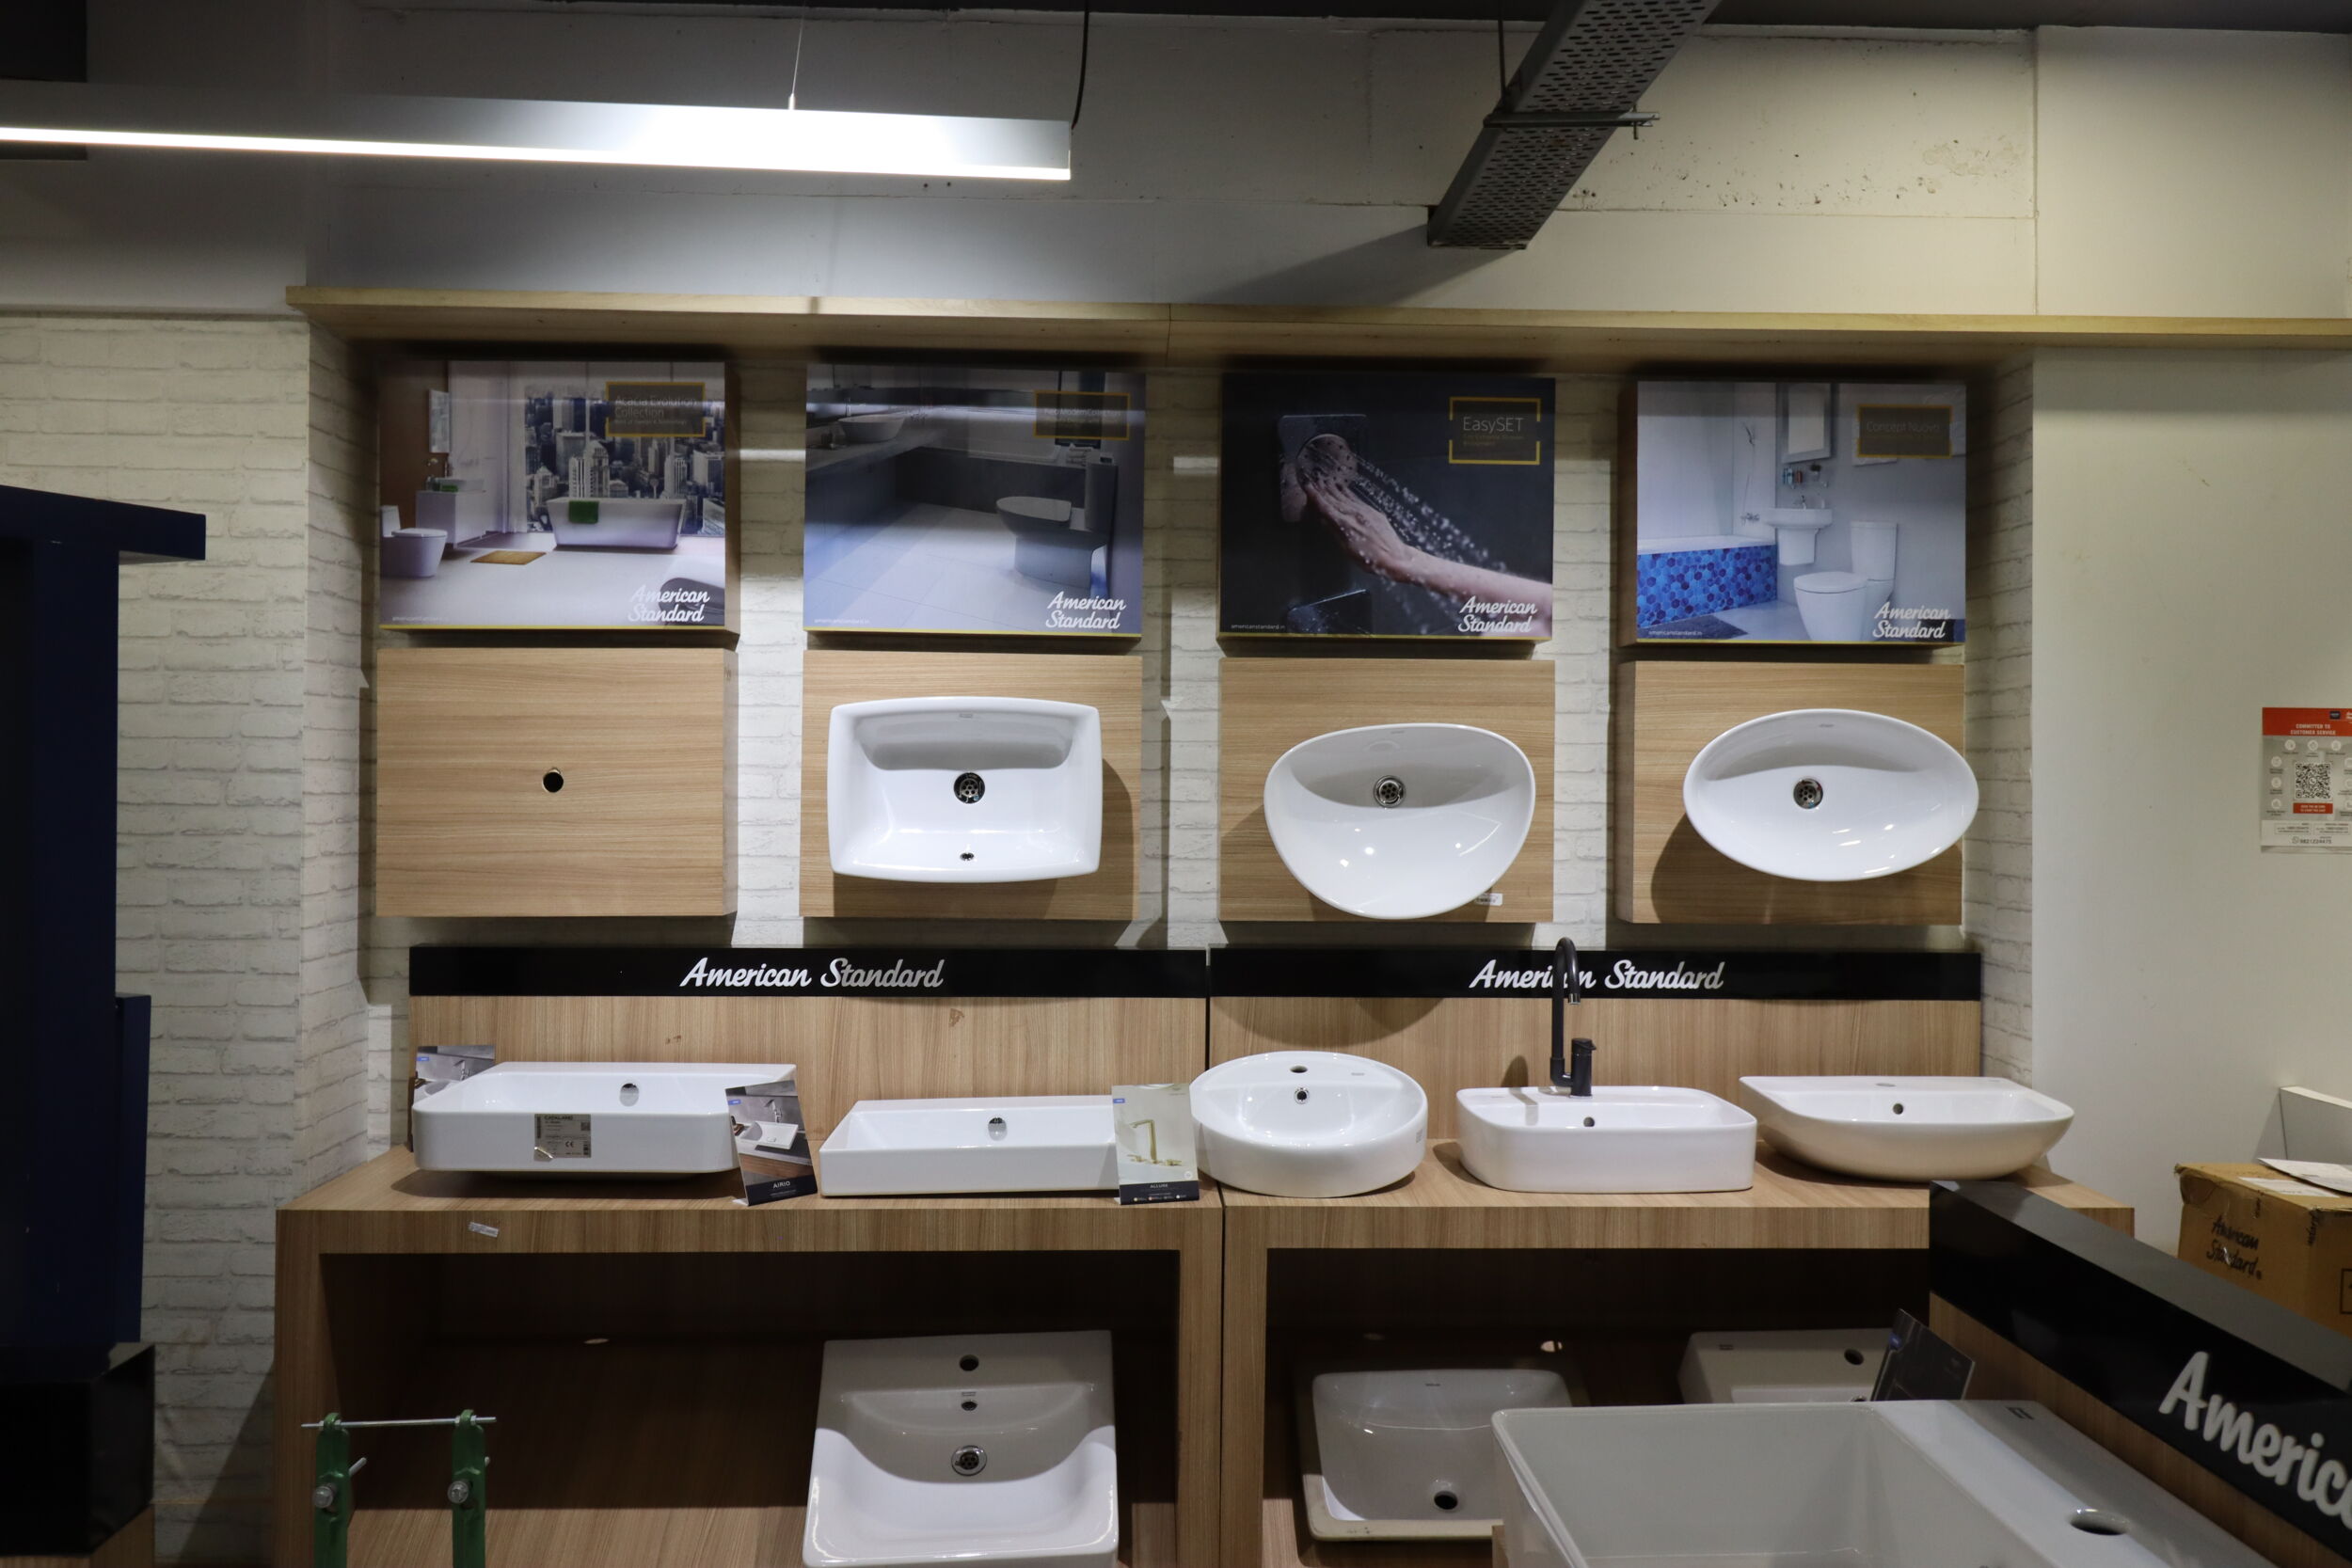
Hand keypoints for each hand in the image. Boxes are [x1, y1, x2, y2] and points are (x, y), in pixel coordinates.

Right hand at [1303, 476, 1420, 580]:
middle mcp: (1353, 514)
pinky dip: (1347, 491)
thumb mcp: (1347, 549)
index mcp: (1344, 524)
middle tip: (1314, 478)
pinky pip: (1355, 498)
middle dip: (1323, 489)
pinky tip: (1342, 487)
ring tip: (1325, 479)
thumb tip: (1323, 519)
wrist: (1394, 556)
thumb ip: (1335, 532)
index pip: (1326, 507)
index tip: (1307, 486)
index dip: (1316, 496)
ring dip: (1334, 488)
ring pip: (1345, 496)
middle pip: (1335, 499)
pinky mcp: (1372, 511)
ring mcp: (1364, 511)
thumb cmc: (1368, 559)